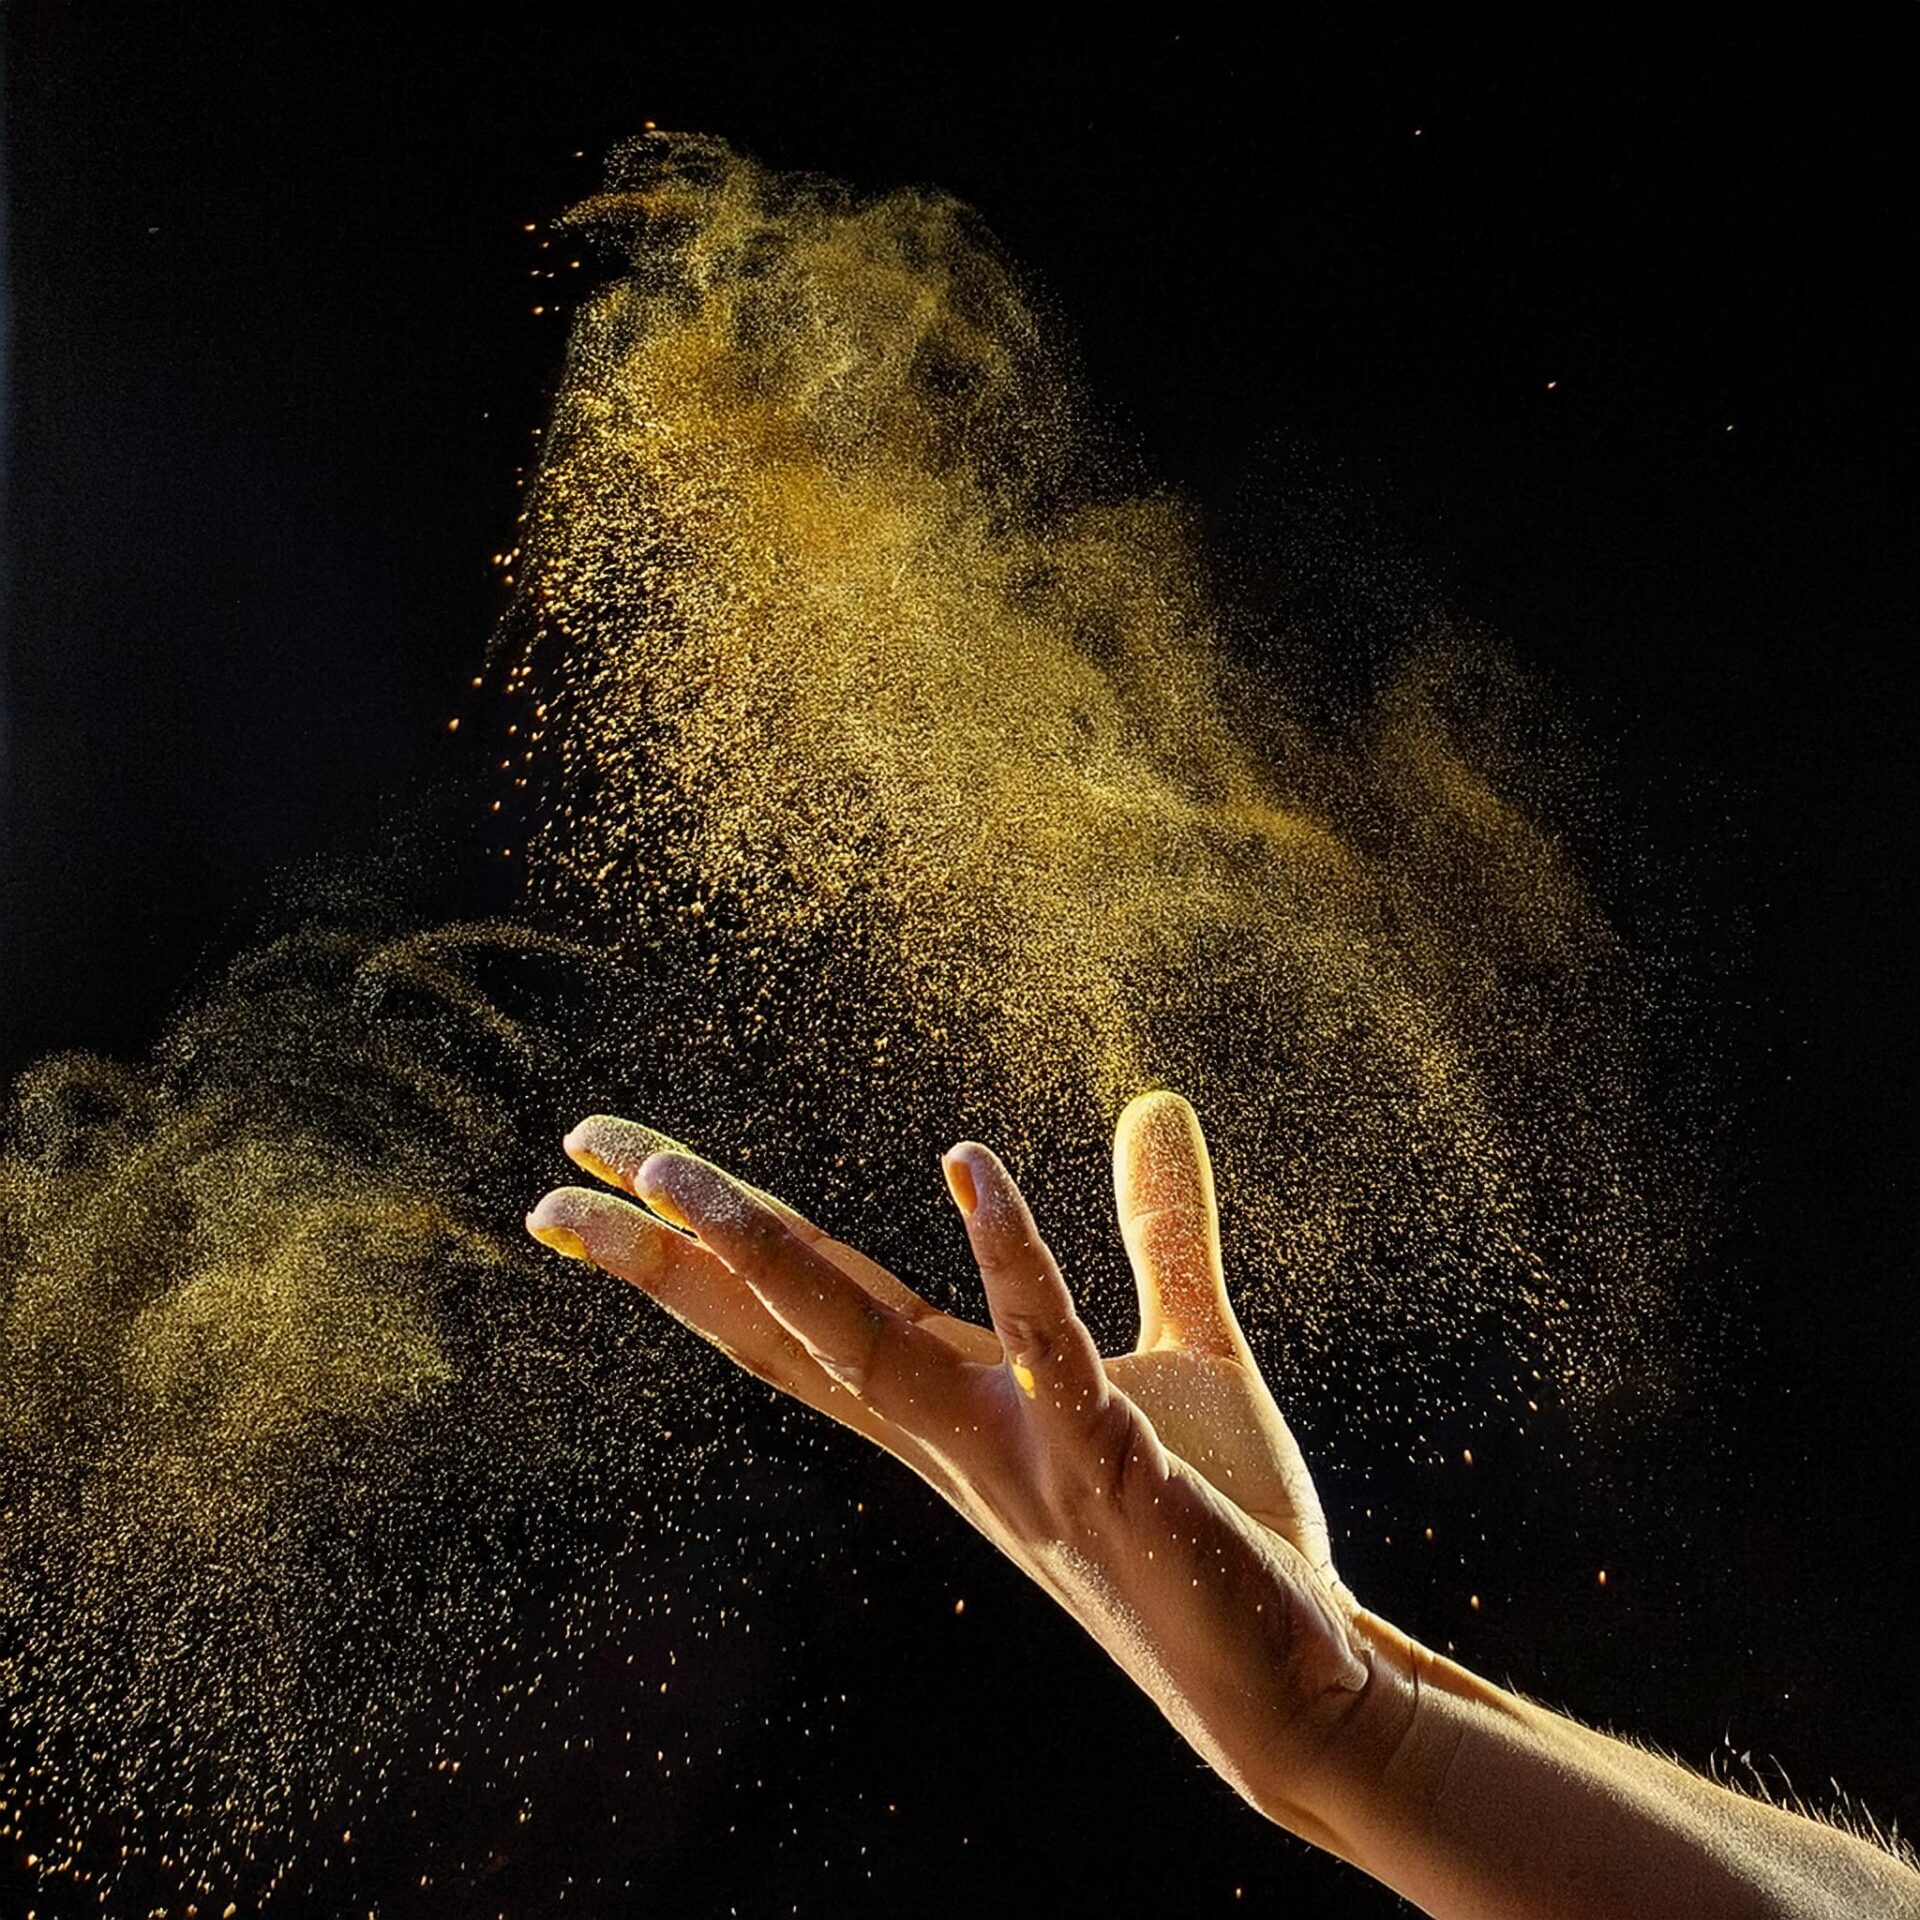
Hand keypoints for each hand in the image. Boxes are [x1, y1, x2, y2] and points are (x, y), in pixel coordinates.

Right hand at [526, 1092, 1408, 1846]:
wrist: (1293, 1684)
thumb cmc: (1219, 1525)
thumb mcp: (1181, 1351)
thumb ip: (1159, 1227)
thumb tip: (1156, 1101)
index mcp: (954, 1405)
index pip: (803, 1308)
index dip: (703, 1242)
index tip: (610, 1171)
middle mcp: (954, 1436)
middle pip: (787, 1323)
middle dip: (671, 1250)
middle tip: (566, 1172)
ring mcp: (1017, 1456)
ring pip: (862, 1349)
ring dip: (768, 1260)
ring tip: (677, 1176)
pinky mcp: (1106, 1466)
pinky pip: (1043, 1352)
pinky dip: (1007, 1260)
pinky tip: (968, 1164)